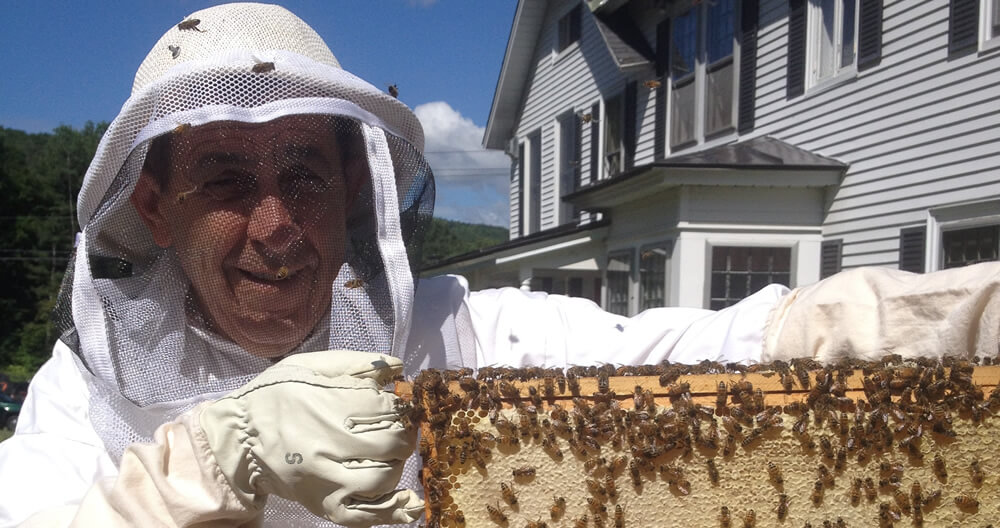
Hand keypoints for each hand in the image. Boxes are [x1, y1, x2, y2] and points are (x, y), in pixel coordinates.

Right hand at [198, 350, 422, 526]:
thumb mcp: (309, 365)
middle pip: (391, 443)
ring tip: (389, 454)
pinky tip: (409, 502)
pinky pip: (364, 514)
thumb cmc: (275, 396)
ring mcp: (326, 480)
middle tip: (397, 429)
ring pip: (384, 477)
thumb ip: (356, 363)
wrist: (238, 438)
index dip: (398, 405)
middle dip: (403, 433)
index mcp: (326, 406)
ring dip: (397, 464)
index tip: (393, 405)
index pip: (386, 408)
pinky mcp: (322, 505)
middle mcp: (327, 446)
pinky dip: (392, 510)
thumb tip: (398, 367)